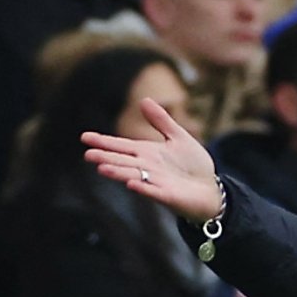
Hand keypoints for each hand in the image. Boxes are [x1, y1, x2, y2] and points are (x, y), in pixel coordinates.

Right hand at [81, 98, 221, 222]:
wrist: (212, 190)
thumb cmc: (194, 165)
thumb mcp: (178, 137)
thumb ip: (161, 121)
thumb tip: (143, 100)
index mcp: (147, 153)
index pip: (122, 146)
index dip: (104, 141)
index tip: (84, 137)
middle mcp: (147, 168)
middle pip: (122, 161)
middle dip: (106, 157)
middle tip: (87, 154)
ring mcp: (156, 183)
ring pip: (133, 176)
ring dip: (118, 172)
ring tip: (102, 168)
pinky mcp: (168, 196)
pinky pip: (154, 192)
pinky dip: (143, 188)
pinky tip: (131, 184)